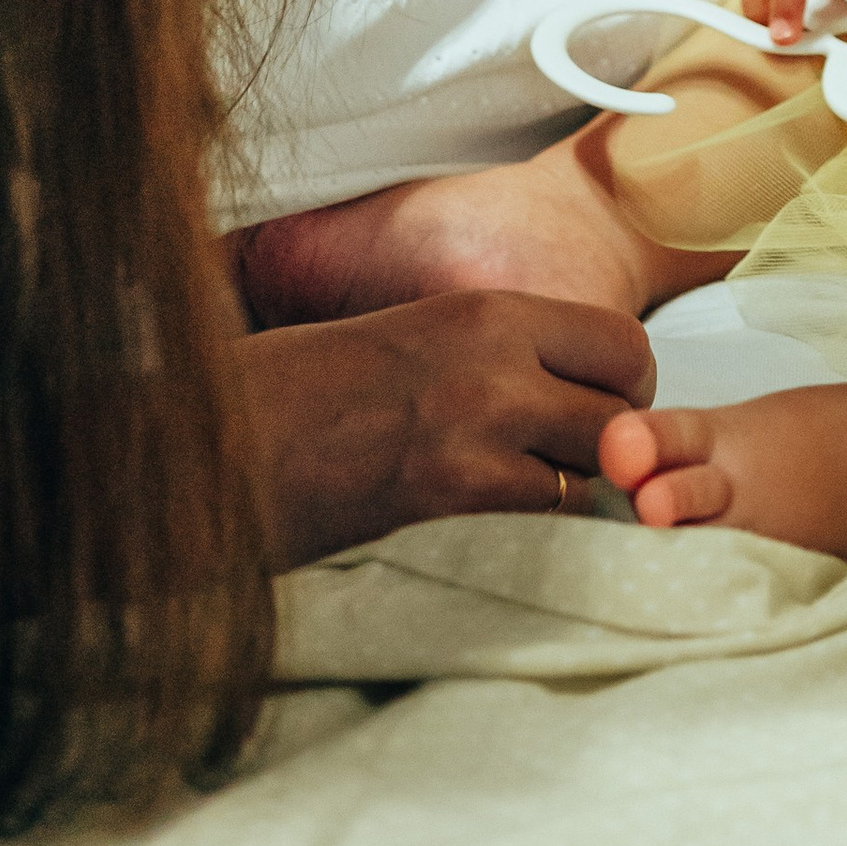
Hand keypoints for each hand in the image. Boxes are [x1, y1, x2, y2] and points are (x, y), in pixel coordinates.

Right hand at [236, 290, 656, 569]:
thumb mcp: (408, 339)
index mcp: (483, 309)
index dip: (623, 386)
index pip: (620, 340)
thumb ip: (485, 358)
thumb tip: (546, 394)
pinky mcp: (454, 489)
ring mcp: (480, 421)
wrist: (221, 433)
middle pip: (624, 403)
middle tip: (577, 472)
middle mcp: (497, 355)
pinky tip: (499, 536)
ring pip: (595, 464)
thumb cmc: (301, 390)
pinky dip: (541, 530)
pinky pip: (546, 514)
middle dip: (617, 446)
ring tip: (533, 506)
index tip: (597, 413)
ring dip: (580, 491)